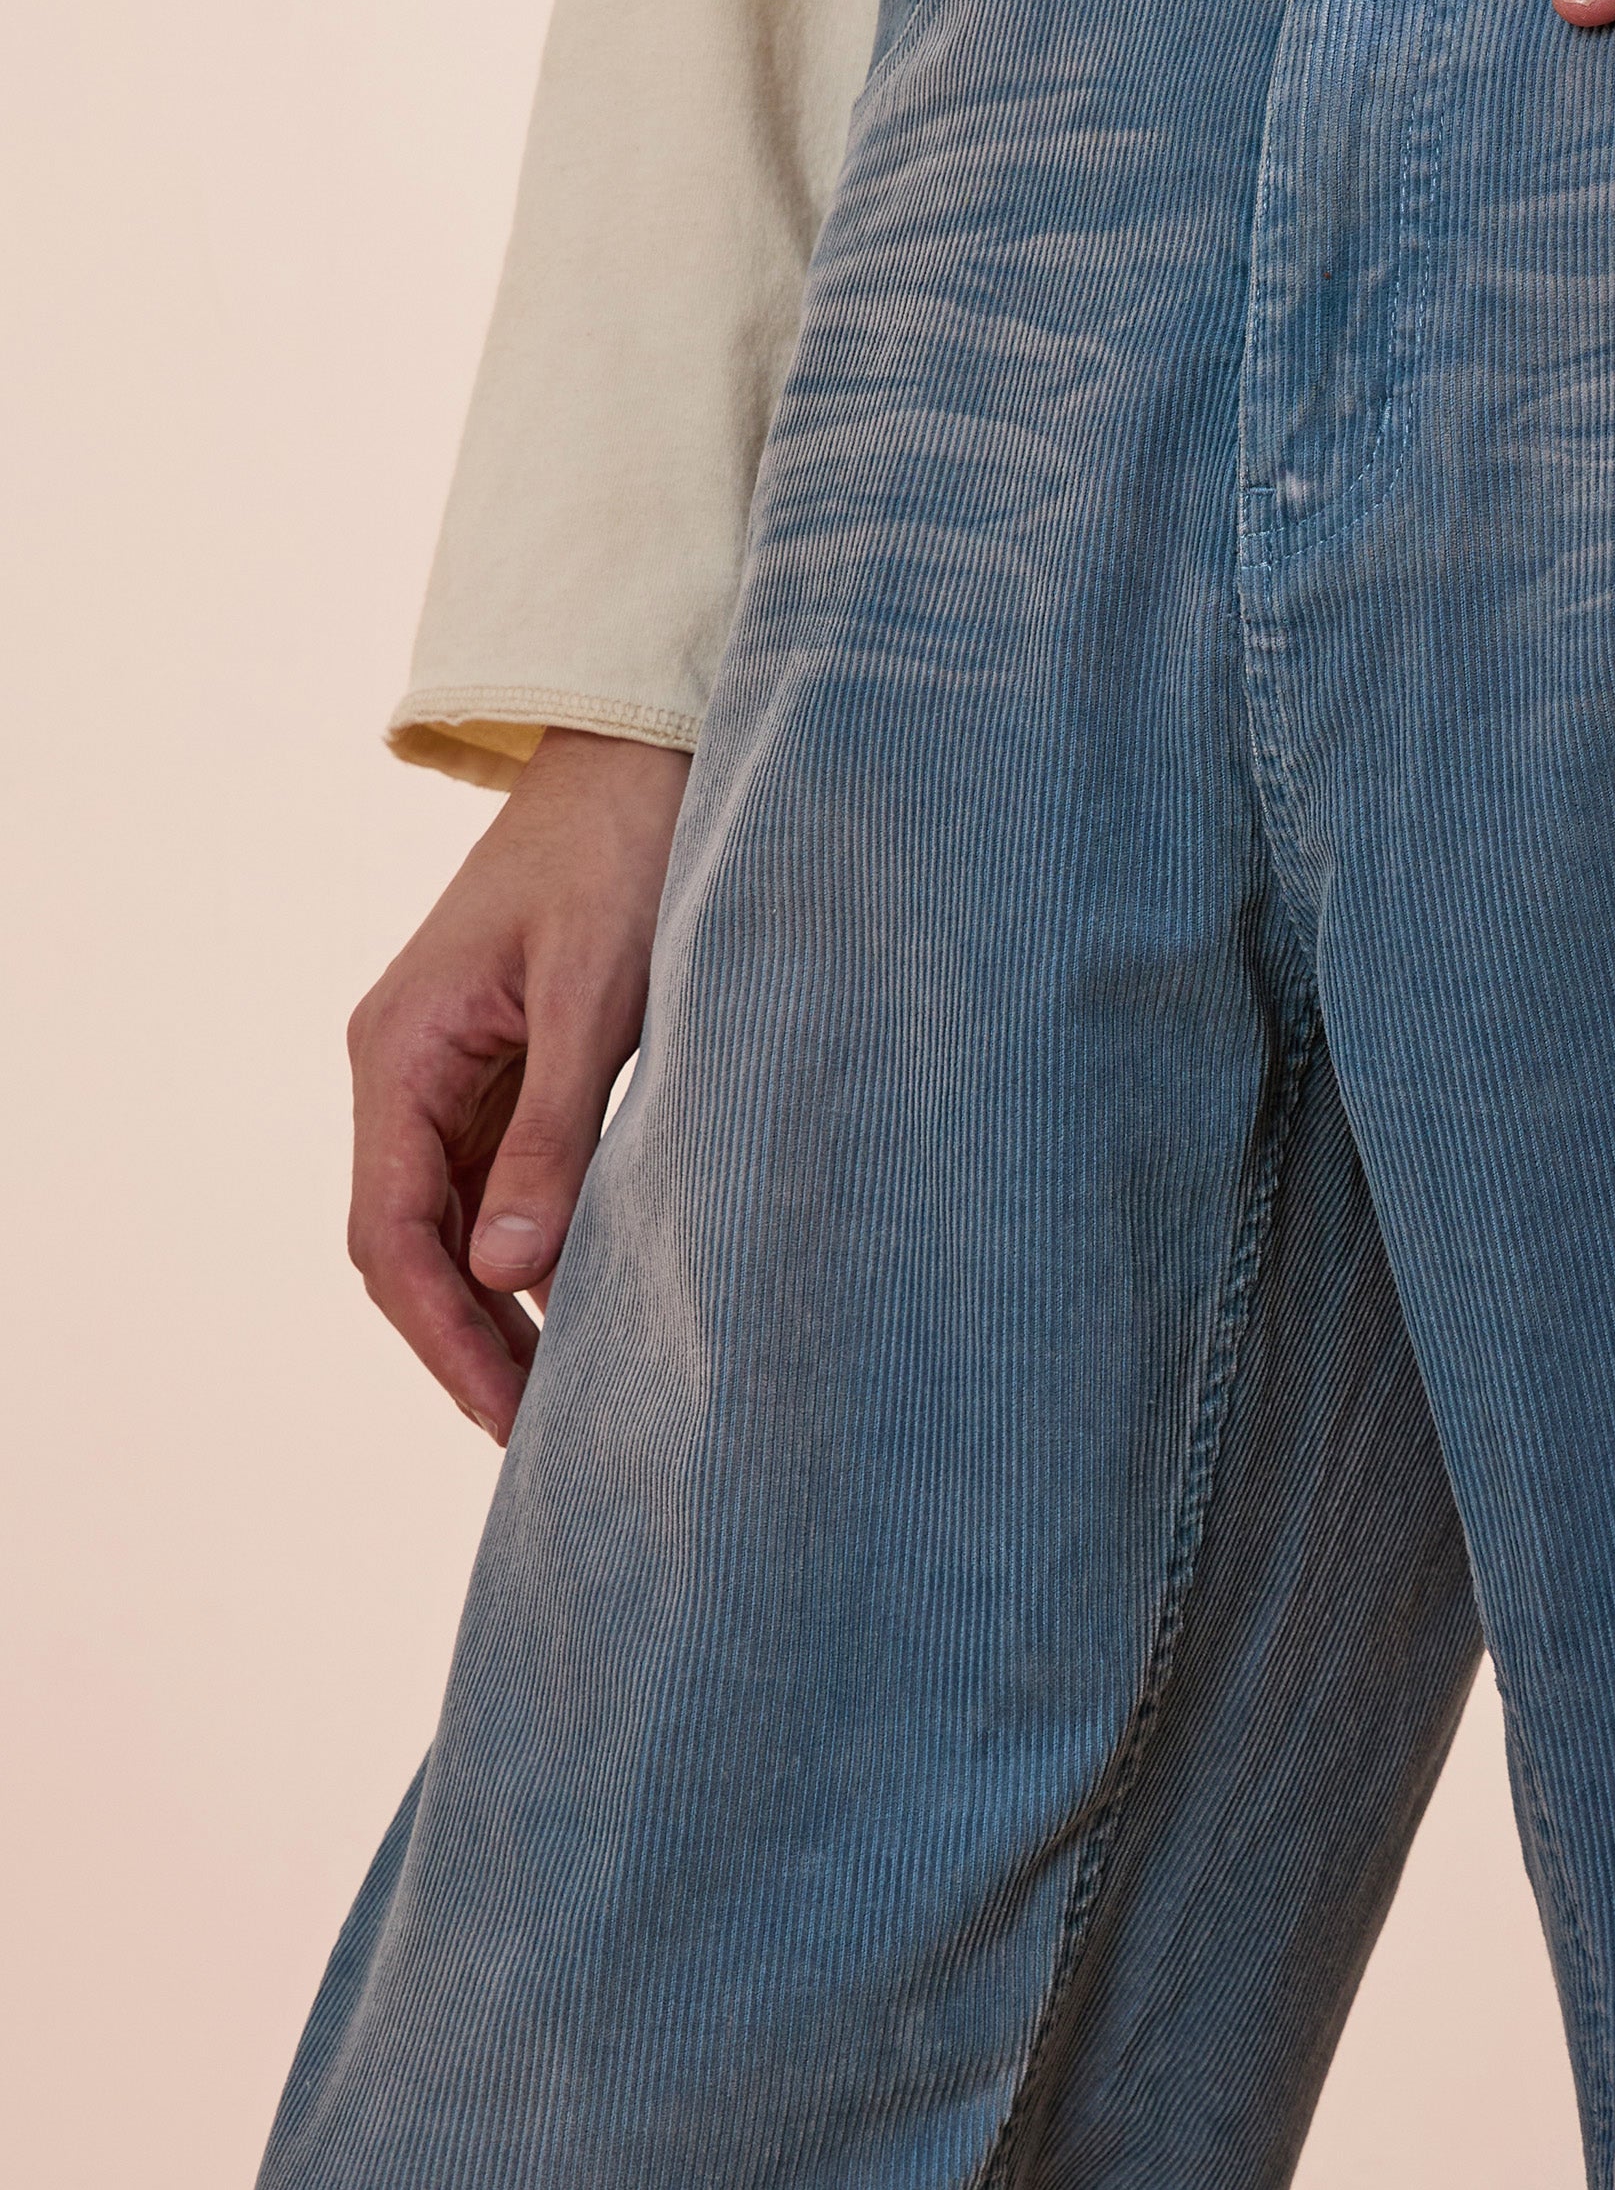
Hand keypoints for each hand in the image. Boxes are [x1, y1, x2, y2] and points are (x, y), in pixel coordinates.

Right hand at [345, 729, 690, 1442]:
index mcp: (401, 1051)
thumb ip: (553, 1135)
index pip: (392, 1236)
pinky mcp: (510, 1056)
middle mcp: (409, 1066)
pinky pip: (501, 1175)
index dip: (444, 1339)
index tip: (509, 1421)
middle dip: (470, 1343)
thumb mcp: (598, 996)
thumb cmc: (625, 853)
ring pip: (456, 1217)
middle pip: (412, 1242)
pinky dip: (535, 1245)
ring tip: (571, 1398)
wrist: (647, 749)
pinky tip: (591, 1301)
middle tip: (545, 1440)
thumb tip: (509, 1276)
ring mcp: (456, 1063)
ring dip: (502, 1305)